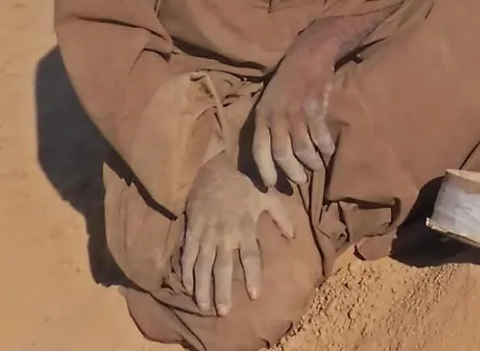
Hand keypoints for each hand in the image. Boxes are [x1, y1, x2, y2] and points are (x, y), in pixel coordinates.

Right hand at [179, 157, 296, 316]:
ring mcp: (206, 233)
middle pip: (223, 268)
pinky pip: (187, 255)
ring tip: (204, 306)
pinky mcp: (191, 230)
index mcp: (245, 227)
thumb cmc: (244, 182)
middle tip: (223, 312)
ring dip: (202, 287)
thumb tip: (293, 236)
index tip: (254, 295)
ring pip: (202, 266)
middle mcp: (225, 234)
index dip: (252, 276)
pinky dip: (186, 271)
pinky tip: (187, 286)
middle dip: (222, 291)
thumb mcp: (268, 196)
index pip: (250, 257)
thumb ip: (281, 217)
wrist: (214, 166)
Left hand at [251, 47, 336, 189]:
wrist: (308, 56)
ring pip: (302, 148)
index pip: (259, 150)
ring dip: (310, 162)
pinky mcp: (315, 109)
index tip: (271, 185)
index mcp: (262, 116)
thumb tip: (272, 150)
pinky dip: (325, 147)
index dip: (265, 170)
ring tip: (315, 168)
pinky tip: (329, 152)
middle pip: (281, 153)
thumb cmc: (287, 80)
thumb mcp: (269, 100)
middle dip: (291, 171)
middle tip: (299, 181)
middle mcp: (276, 117)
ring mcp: (296, 113)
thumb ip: (269, 123)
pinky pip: (320, 136)